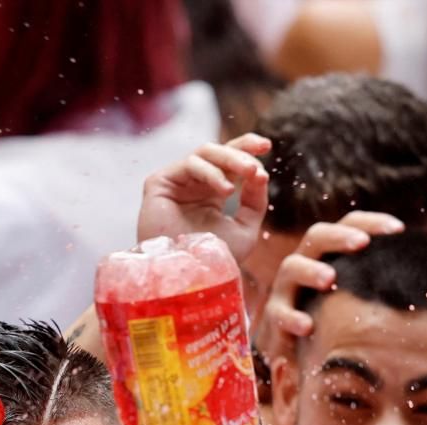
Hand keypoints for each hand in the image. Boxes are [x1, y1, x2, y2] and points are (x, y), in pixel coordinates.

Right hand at [137, 134, 270, 263]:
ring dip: (230, 159)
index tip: (267, 146)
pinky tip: (226, 189)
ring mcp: (176, 182)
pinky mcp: (159, 182)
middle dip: (241, 154)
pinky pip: (189, 164)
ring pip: (205, 153)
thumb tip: (260, 174)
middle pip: (218, 152)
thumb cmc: (214, 261)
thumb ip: (255, 201)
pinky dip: (211, 172)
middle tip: (257, 166)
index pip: (229, 160)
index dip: (247, 147)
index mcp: (211, 193)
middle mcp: (193, 184)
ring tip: (249, 173)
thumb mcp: (245, 230)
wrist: (189, 277)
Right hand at [254, 212, 404, 367]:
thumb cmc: (337, 319)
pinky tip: (308, 326)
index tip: (398, 229)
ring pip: (292, 268)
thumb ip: (387, 285)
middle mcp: (306, 264)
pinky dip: (292, 318)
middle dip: (339, 237)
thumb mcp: (361, 297)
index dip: (371, 222)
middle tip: (362, 243)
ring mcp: (287, 289)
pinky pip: (278, 313)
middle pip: (317, 236)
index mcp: (331, 254)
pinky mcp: (274, 317)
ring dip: (311, 271)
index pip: (350, 226)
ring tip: (330, 279)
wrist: (295, 351)